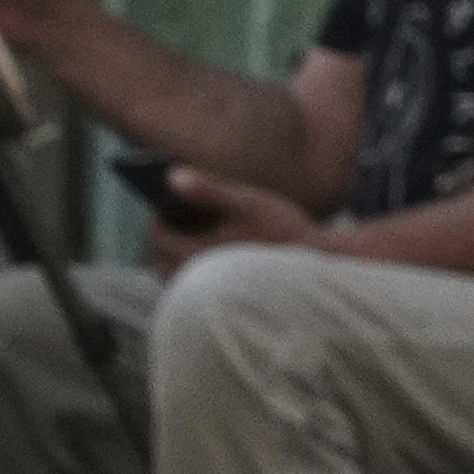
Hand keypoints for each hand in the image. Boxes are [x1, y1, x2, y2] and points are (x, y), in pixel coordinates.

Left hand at [146, 168, 316, 274]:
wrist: (316, 263)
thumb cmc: (283, 231)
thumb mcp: (248, 202)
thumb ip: (208, 189)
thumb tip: (171, 176)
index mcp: (195, 252)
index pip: (157, 235)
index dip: (157, 216)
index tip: (163, 202)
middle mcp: (195, 276)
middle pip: (158, 257)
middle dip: (159, 236)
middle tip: (168, 217)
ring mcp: (208, 290)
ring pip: (171, 274)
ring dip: (171, 254)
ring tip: (183, 235)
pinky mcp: (221, 298)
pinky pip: (189, 285)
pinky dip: (186, 268)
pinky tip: (204, 254)